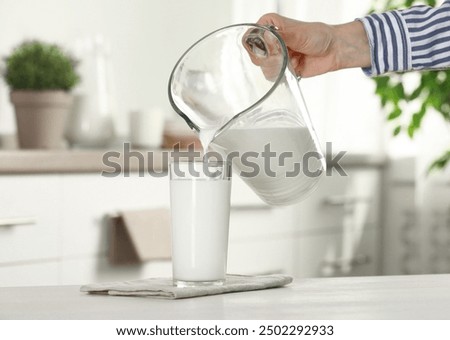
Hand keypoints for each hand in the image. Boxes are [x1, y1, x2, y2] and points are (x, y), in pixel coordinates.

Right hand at [256, 13, 370, 77]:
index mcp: (271, 26)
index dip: (254, 42)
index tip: (266, 46)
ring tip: (289, 60)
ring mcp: (274, 55)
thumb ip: (281, 36)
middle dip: (265, 56)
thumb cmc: (318, 35)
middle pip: (253, 52)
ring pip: (261, 65)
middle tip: (279, 54)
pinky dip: (278, 74)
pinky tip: (290, 68)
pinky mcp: (280, 69)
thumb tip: (265, 37)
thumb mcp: (298, 33)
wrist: (333, 50)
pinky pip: (271, 75)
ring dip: (273, 65)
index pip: (251, 33)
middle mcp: (270, 41)